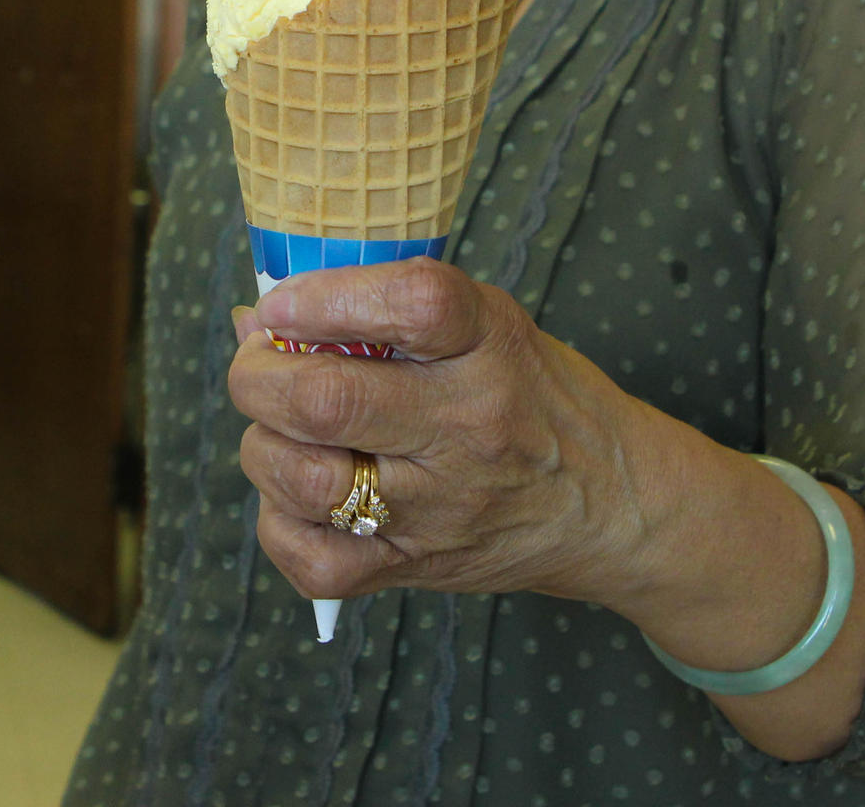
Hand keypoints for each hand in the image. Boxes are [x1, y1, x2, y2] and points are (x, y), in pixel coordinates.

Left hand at [227, 257, 676, 608]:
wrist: (610, 506)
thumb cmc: (531, 396)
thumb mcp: (486, 324)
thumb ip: (380, 310)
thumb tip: (255, 318)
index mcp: (489, 345)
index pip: (406, 303)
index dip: (322, 297)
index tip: (280, 304)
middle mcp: (466, 424)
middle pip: (327, 400)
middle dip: (258, 376)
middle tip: (257, 367)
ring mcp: (440, 506)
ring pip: (304, 480)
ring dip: (263, 447)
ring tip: (281, 432)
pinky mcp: (417, 566)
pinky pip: (311, 558)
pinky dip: (279, 522)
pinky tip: (300, 495)